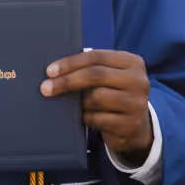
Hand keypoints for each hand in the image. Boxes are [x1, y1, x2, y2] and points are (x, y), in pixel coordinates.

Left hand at [41, 49, 152, 165]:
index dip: (71, 62)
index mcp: (132, 62)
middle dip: (67, 81)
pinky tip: (83, 116)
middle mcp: (138, 81)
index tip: (50, 71)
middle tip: (45, 88)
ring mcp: (137, 104)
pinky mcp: (130, 125)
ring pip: (96, 98)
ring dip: (79, 102)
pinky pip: (97, 119)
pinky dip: (85, 117)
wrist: (136, 127)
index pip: (97, 57)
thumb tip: (56, 68)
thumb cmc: (114, 94)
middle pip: (96, 75)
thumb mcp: (110, 76)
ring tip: (74, 104)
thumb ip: (92, 68)